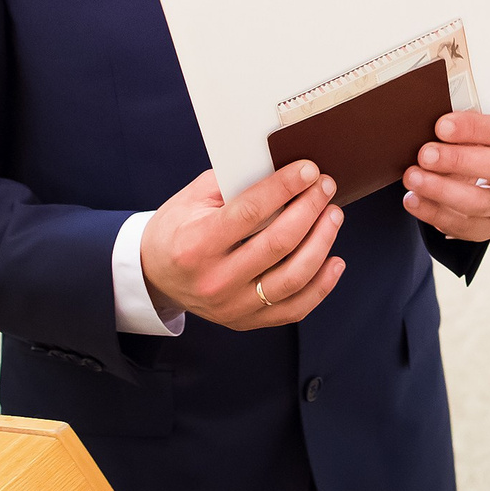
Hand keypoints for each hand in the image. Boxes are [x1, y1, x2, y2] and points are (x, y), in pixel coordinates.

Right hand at [140, 161, 346, 328]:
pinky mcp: (247, 321)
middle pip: (278, 244)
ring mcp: (232, 306)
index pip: (250, 212)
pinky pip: (295, 308)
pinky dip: (322, 285)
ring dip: (322, 243)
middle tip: (325, 187)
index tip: (308, 170)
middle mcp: (215, 280)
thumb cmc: (177, 229)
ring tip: (333, 215)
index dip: (284, 187)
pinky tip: (334, 260)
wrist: (154, 275)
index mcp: (197, 244)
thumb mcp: (193, 199)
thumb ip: (233, 184)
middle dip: (309, 210)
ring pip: (293, 278)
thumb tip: (281, 169)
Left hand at [402, 111, 489, 241]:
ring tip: (412, 178)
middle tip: (425, 154)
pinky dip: (433, 212)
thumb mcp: (465, 137)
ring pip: (480, 202)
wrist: (473, 184)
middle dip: (458, 160)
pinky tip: (412, 200)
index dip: (473, 128)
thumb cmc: (467, 151)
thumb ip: (453, 131)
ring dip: (441, 189)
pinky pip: (463, 226)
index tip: (441, 126)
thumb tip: (422, 127)